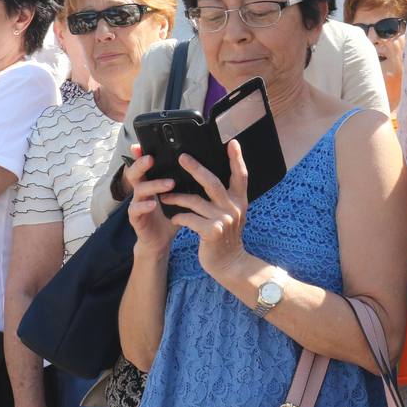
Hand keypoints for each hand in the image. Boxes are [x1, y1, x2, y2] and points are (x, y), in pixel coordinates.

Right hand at [124, 147, 177, 257]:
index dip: (141, 153)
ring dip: (153, 185)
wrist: (161, 241)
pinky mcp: (136, 219)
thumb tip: (205, 164)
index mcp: (150, 182)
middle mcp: (141, 190)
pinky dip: (144, 206)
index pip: (144, 164)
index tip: (142, 143)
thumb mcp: (180, 195)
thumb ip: (186, 181)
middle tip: (151, 158)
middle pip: (135, 172)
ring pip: (139, 189)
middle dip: (141, 164)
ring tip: (169, 183)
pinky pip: (135, 210)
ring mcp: (137, 203)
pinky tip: (153, 204)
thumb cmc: (171, 215)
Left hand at [163, 141, 249, 279]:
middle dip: (195, 168)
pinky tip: (174, 218)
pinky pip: (189, 218)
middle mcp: (233, 207)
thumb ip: (226, 198)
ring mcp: (223, 220)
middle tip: (182, 157)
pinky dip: (179, 217)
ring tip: (165, 196)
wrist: (229, 264)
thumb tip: (208, 178)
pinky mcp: (211, 232)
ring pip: (194, 200)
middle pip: (213, 182)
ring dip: (176, 197)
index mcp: (239, 200)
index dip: (237, 159)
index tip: (232, 142)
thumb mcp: (232, 214)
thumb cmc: (225, 236)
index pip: (241, 175)